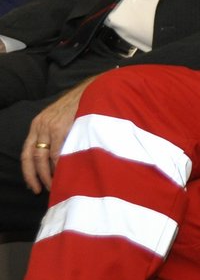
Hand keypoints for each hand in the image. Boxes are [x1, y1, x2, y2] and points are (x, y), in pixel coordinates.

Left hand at [20, 78, 94, 194]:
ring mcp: (49, 126)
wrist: (93, 90)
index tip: (33, 186)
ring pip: (42, 156)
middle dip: (37, 176)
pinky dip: (59, 164)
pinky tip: (65, 171)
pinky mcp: (61, 126)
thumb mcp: (62, 120)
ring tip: (56, 184)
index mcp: (37, 125)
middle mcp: (40, 126)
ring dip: (48, 173)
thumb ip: (56, 137)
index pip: (26, 153)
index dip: (28, 172)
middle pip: (32, 157)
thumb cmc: (82, 107)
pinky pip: (57, 150)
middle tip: (44, 190)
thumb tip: (56, 162)